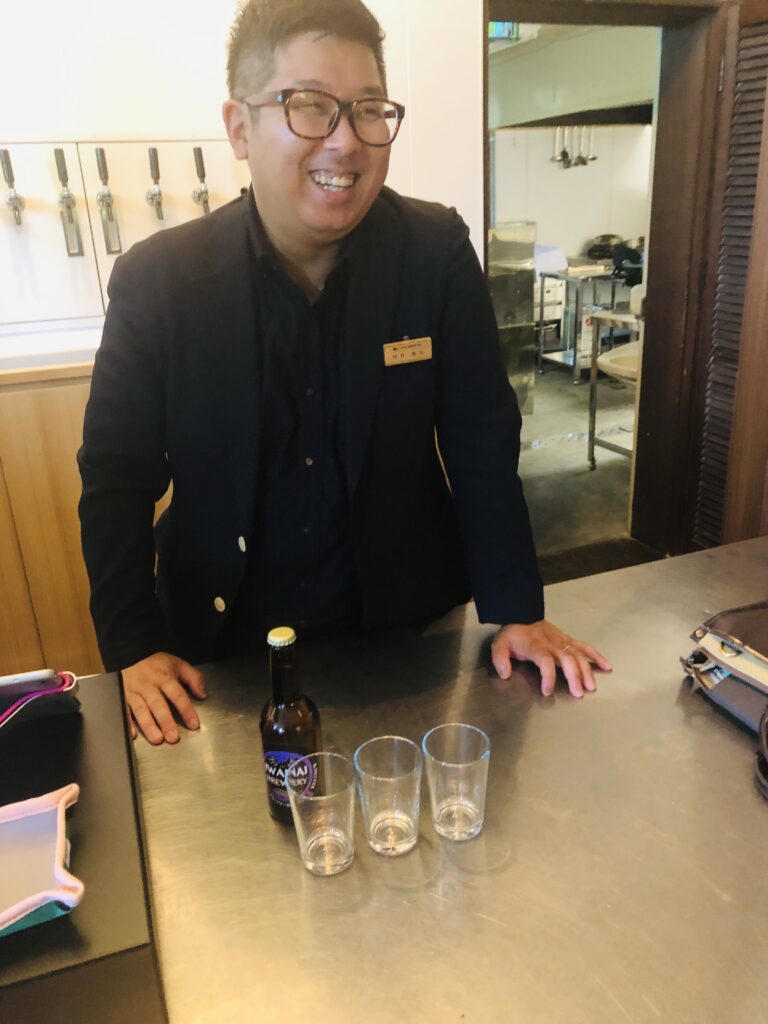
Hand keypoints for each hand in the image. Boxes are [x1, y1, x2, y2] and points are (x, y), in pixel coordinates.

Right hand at [121, 652, 206, 743]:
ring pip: (140, 710)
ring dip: (149, 725)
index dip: (186, 710)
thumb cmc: (155, 663)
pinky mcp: (122, 697)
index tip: (193, 724)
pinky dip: (128, 723)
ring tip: (157, 739)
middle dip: (166, 722)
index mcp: (163, 677)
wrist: (129, 655)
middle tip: (173, 737)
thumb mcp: (178, 664)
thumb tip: (202, 694)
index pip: (177, 694)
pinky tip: (133, 734)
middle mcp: (148, 685)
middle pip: (158, 704)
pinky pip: (123, 711)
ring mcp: (133, 691)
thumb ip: (193, 677)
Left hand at [491, 619, 611, 697]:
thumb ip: (500, 659)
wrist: (521, 614)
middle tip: (578, 693)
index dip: (548, 676)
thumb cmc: (513, 634)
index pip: (545, 661)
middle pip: (567, 659)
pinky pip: (585, 647)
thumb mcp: (499, 644)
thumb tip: (505, 674)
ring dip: (586, 671)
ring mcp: (563, 641)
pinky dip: (597, 656)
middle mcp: (552, 644)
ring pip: (578, 655)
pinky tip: (607, 666)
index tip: (547, 691)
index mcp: (536, 646)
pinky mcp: (569, 640)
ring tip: (591, 687)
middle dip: (574, 676)